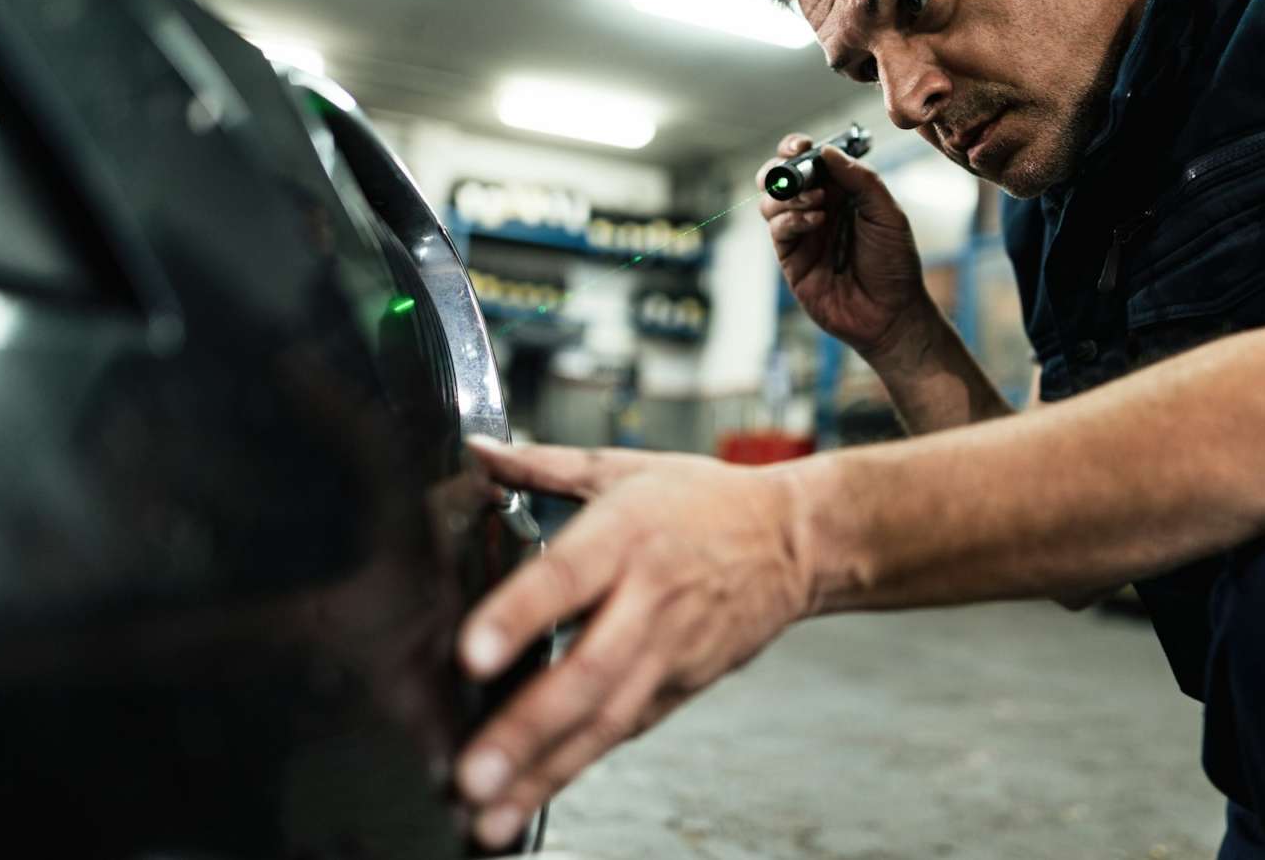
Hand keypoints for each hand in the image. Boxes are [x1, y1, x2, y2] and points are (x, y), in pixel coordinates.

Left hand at [454, 437, 810, 849]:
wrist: (795, 541)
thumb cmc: (706, 502)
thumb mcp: (624, 467)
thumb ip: (541, 464)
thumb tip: (475, 451)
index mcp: (627, 534)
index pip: (567, 578)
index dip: (518, 618)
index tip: (469, 656)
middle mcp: (648, 600)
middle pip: (585, 672)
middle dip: (525, 729)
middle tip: (471, 772)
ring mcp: (668, 652)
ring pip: (604, 719)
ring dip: (545, 771)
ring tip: (491, 814)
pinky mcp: (680, 687)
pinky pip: (624, 732)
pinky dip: (579, 767)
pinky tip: (533, 798)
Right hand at [757, 133, 935, 365]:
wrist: (890, 313)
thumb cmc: (894, 263)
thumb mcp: (887, 213)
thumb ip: (860, 179)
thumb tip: (827, 152)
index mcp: (841, 191)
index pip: (809, 160)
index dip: (798, 148)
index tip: (801, 146)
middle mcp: (816, 208)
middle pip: (779, 177)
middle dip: (780, 168)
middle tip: (796, 168)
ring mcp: (801, 233)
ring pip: (771, 201)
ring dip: (789, 194)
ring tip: (817, 202)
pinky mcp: (791, 258)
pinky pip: (777, 229)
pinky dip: (791, 219)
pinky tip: (815, 222)